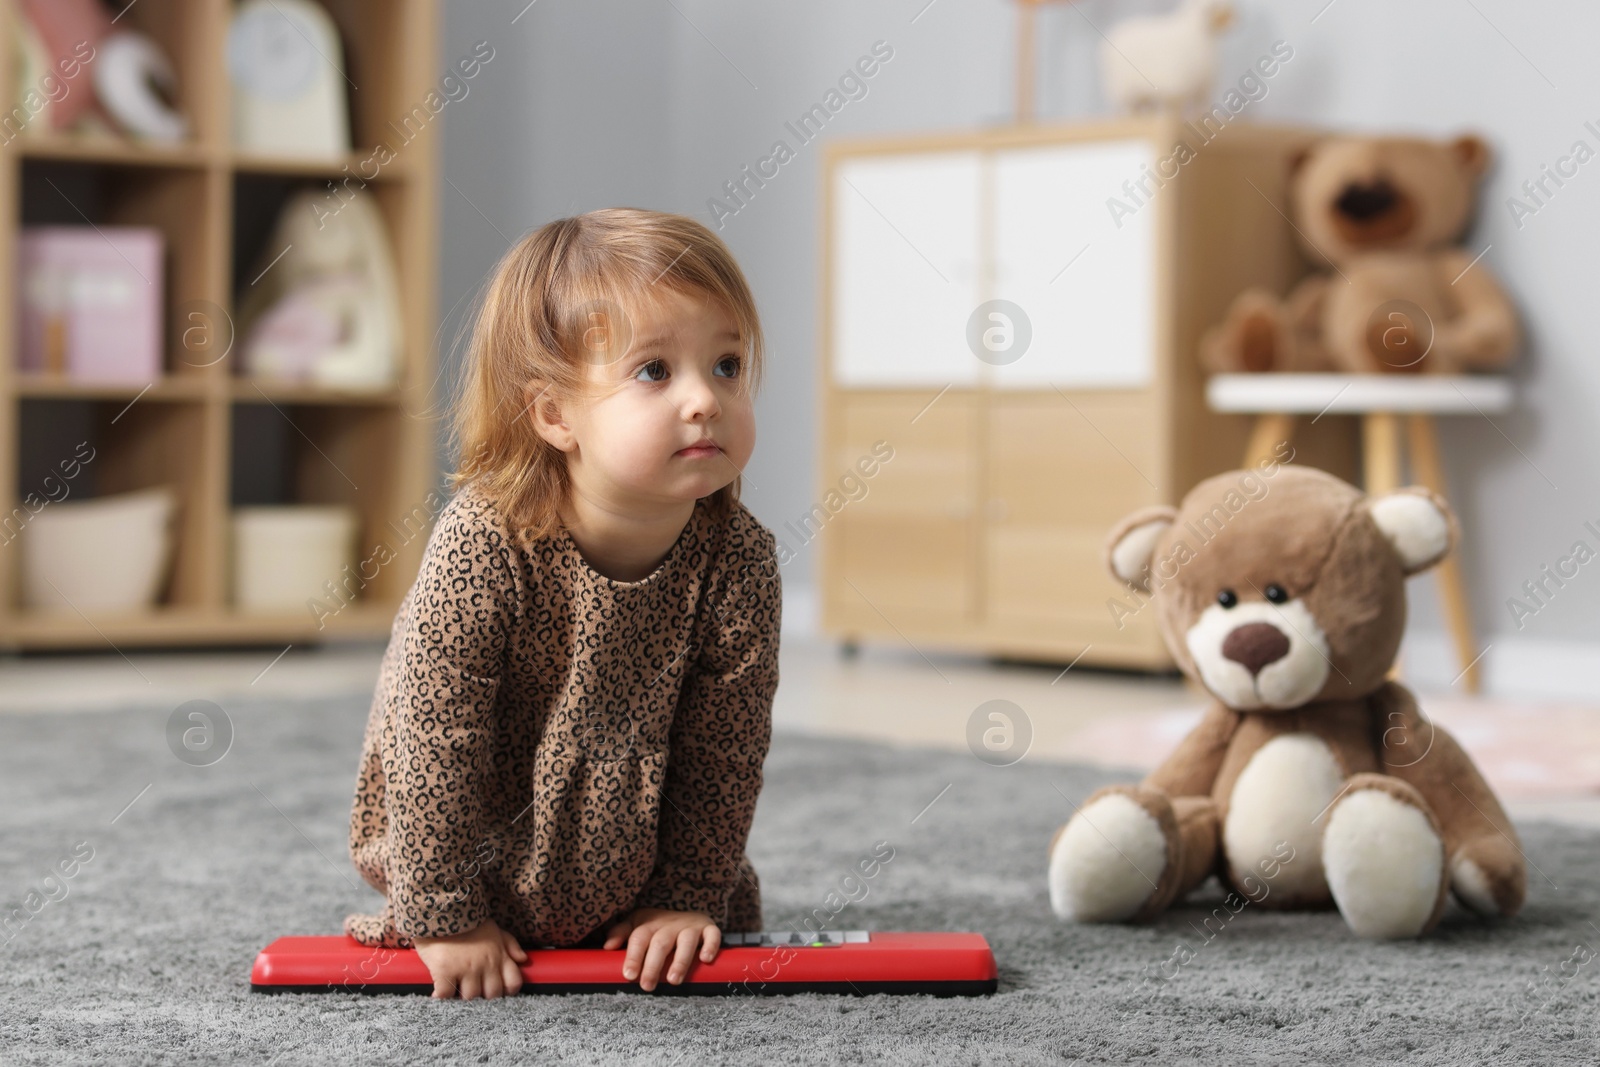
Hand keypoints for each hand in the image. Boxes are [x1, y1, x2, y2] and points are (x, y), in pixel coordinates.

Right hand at [413, 918, 527, 999]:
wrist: (442, 909)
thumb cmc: (469, 922)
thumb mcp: (494, 929)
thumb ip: (511, 945)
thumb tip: (523, 959)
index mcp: (499, 955)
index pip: (513, 983)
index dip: (507, 990)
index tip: (495, 988)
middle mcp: (485, 964)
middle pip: (492, 995)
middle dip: (483, 995)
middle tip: (472, 988)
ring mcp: (465, 969)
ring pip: (469, 996)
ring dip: (461, 994)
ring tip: (455, 985)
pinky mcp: (445, 971)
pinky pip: (446, 994)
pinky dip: (442, 994)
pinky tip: (440, 988)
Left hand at [603, 908, 720, 990]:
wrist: (687, 912)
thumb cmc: (657, 926)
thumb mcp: (637, 924)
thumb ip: (621, 933)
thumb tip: (607, 947)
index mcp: (650, 924)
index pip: (639, 938)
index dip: (634, 956)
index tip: (628, 975)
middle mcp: (670, 924)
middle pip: (660, 943)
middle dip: (653, 964)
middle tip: (647, 985)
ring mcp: (690, 926)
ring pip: (686, 941)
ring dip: (680, 960)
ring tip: (674, 981)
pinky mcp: (708, 928)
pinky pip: (712, 934)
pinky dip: (710, 945)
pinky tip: (705, 959)